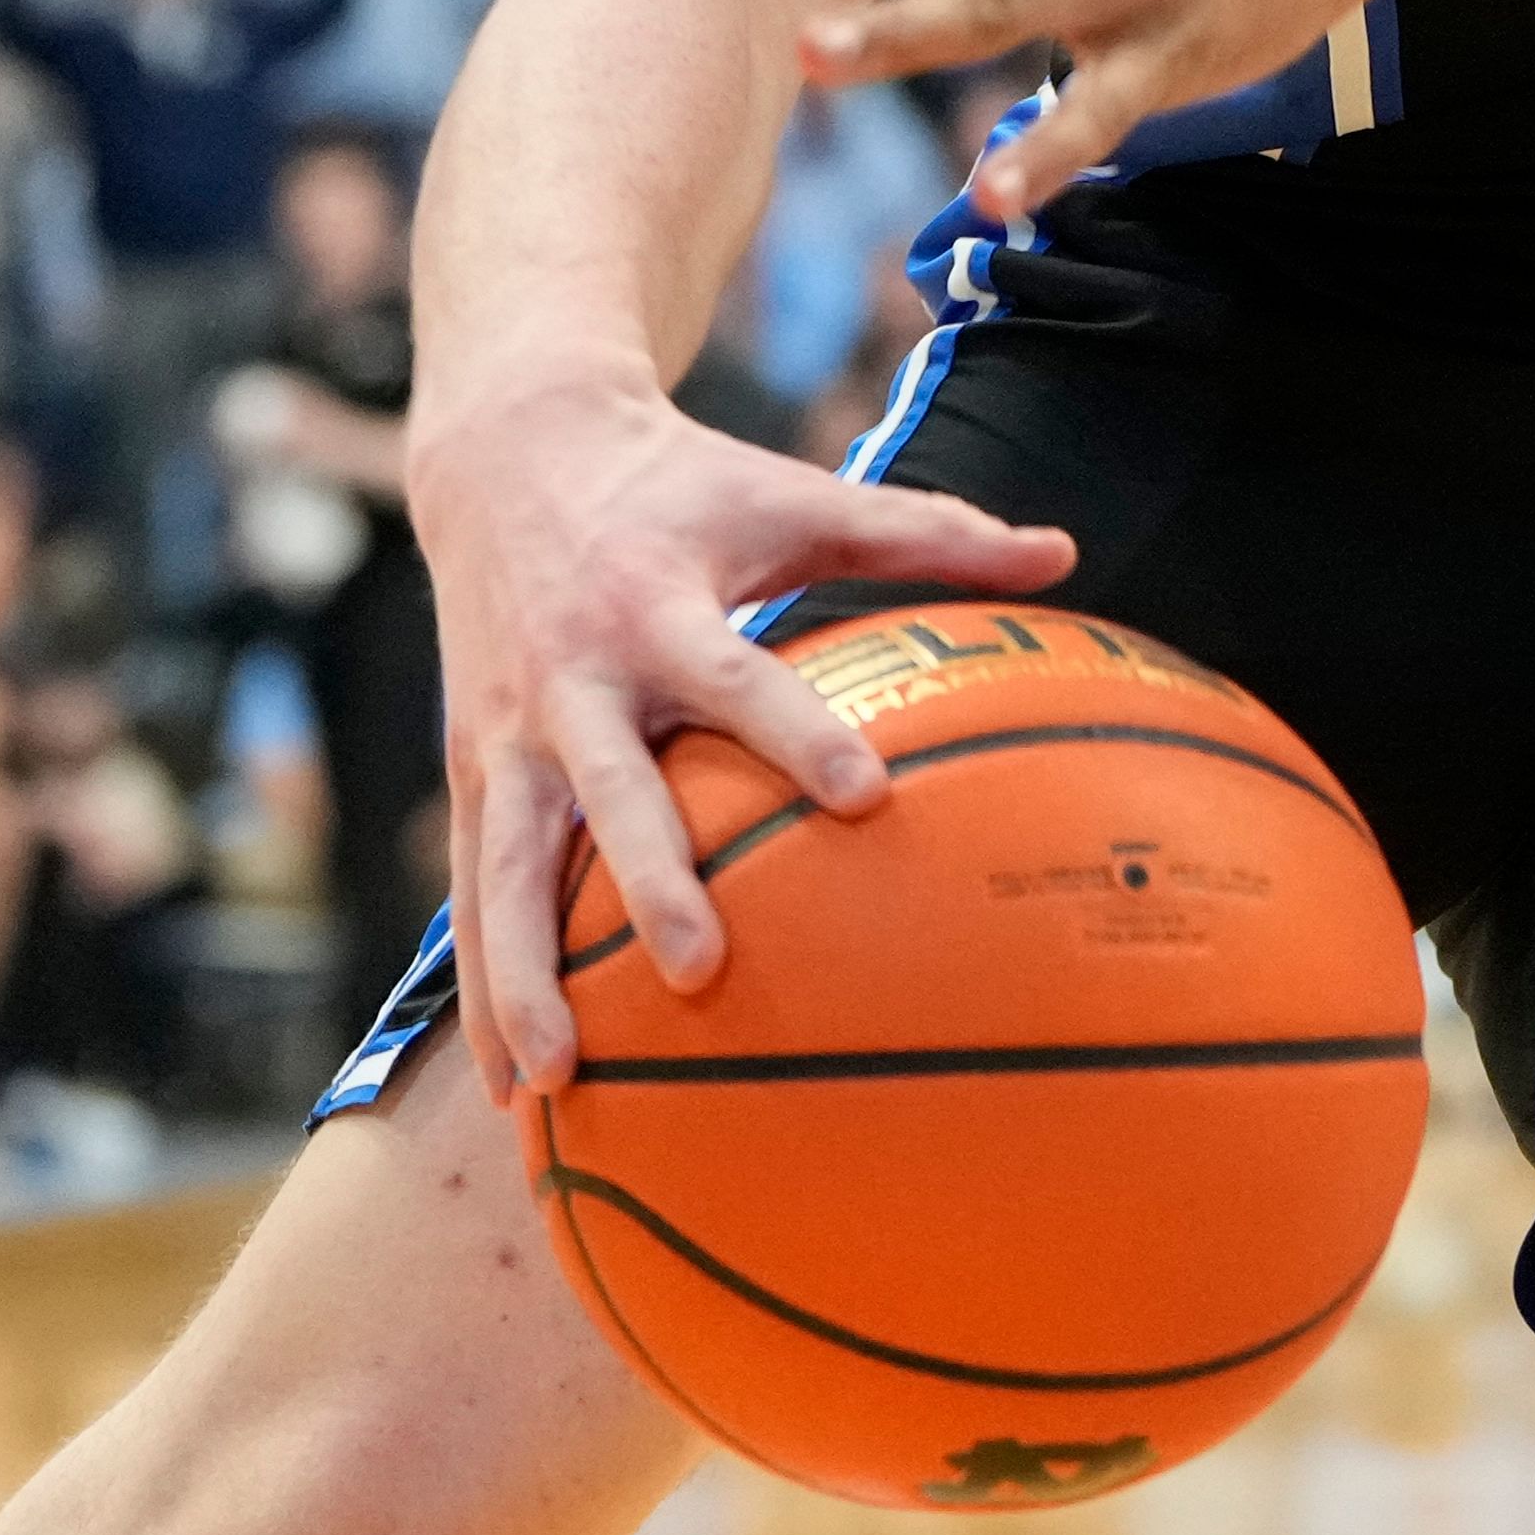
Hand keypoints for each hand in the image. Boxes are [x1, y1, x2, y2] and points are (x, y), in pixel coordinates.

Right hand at [415, 361, 1072, 1092]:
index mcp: (662, 608)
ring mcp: (509, 734)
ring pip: (505, 867)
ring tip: (561, 1081)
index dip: (798, 733)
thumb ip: (927, 530)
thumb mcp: (796, 496)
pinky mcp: (469, 770)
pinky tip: (520, 1083)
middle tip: (702, 969)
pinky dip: (485, 983)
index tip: (867, 796)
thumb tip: (1065, 553)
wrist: (509, 451)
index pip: (740, 678)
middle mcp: (574, 678)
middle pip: (611, 791)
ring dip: (523, 974)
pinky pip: (471, 887)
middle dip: (649, 880)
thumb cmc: (684, 485)